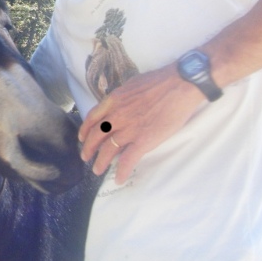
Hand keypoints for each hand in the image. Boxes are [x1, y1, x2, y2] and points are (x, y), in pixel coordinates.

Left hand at [78, 64, 206, 184]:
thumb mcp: (131, 85)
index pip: (92, 117)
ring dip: (101, 162)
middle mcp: (117, 116)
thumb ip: (121, 96)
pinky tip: (118, 179)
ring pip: (108, 150)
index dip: (85, 130)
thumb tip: (118, 103)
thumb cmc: (159, 81)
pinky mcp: (144, 140)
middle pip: (96, 135)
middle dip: (88, 148)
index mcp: (113, 101)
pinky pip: (128, 160)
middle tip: (85, 157)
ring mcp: (129, 129)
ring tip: (97, 170)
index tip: (82, 138)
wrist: (179, 85)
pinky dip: (121, 171)